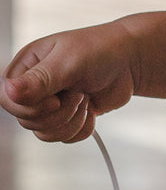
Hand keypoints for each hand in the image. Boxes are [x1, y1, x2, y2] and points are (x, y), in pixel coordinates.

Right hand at [0, 8, 165, 141]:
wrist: (130, 60)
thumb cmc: (99, 51)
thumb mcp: (68, 62)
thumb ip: (40, 80)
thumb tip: (9, 92)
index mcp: (26, 68)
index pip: (7, 100)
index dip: (31, 108)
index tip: (56, 99)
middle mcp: (33, 88)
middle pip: (27, 121)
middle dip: (59, 113)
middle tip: (79, 92)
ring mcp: (49, 104)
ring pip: (45, 133)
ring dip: (72, 120)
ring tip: (85, 98)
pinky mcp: (67, 117)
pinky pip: (64, 138)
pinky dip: (82, 128)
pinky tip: (91, 109)